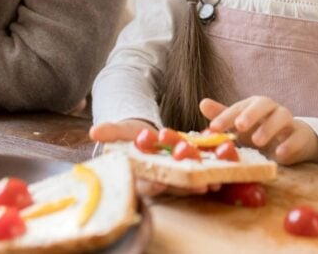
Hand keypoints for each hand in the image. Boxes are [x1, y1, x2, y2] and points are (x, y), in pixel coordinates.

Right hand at [88, 118, 219, 196]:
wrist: (146, 134)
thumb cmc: (129, 136)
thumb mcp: (120, 132)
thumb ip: (110, 132)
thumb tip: (92, 131)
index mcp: (141, 174)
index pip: (145, 184)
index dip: (151, 185)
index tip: (157, 184)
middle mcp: (160, 179)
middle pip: (172, 186)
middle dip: (184, 186)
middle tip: (198, 186)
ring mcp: (177, 175)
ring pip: (189, 181)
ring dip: (202, 181)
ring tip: (215, 180)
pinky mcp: (190, 167)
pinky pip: (202, 168)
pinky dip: (212, 166)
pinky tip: (224, 163)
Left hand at [201, 97, 317, 164]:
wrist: (294, 141)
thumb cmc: (262, 130)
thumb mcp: (242, 126)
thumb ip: (224, 115)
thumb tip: (202, 103)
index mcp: (255, 106)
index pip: (240, 106)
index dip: (226, 116)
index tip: (213, 127)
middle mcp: (272, 110)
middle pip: (264, 103)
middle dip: (251, 114)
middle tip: (240, 126)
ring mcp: (289, 122)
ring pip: (283, 116)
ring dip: (270, 127)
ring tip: (257, 141)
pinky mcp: (301, 136)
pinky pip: (298, 136)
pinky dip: (289, 144)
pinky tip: (280, 154)